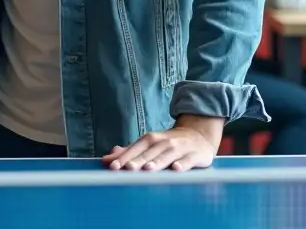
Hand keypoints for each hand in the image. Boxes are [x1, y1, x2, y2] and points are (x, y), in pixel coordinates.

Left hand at [102, 115, 220, 171]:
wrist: (199, 136)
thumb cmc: (169, 144)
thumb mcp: (149, 145)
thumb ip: (128, 153)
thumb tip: (106, 159)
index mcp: (151, 139)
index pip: (135, 148)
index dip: (124, 157)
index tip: (113, 167)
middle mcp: (164, 142)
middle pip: (149, 153)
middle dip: (138, 161)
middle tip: (127, 169)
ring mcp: (180, 148)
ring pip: (167, 156)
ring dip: (157, 162)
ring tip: (148, 169)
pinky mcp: (195, 155)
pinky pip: (189, 160)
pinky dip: (183, 164)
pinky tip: (176, 169)